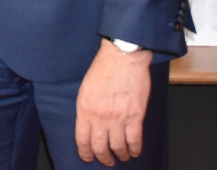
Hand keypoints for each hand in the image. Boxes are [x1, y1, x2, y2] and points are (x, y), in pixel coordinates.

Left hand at [74, 39, 151, 165]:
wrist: (122, 57)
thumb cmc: (103, 68)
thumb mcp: (85, 88)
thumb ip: (86, 108)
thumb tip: (89, 125)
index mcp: (84, 108)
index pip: (82, 139)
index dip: (85, 152)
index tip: (88, 157)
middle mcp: (100, 116)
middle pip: (100, 147)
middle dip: (103, 158)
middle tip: (107, 161)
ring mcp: (118, 118)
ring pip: (118, 147)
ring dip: (120, 155)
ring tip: (121, 157)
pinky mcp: (135, 116)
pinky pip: (134, 140)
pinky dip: (134, 149)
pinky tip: (134, 152)